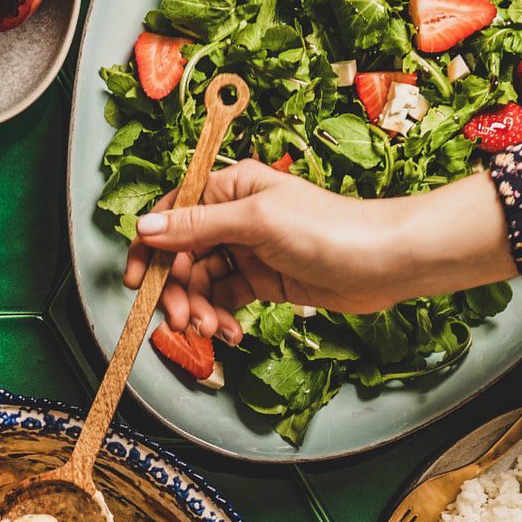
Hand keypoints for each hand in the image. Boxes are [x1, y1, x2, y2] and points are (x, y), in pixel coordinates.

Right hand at [124, 163, 515, 336]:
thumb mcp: (257, 223)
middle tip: (183, 320)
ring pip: (202, 282)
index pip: (172, 214)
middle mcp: (234, 218)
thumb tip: (147, 227)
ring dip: (201, 309)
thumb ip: (198, 226)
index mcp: (230, 189)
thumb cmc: (330, 228)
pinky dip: (222, 317)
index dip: (149, 248)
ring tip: (214, 330)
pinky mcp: (263, 280)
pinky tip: (230, 332)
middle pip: (182, 255)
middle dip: (178, 290)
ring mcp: (248, 251)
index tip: (136, 281)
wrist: (384, 261)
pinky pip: (226, 300)